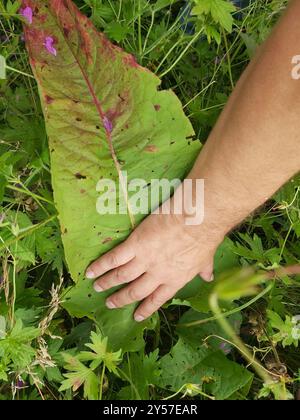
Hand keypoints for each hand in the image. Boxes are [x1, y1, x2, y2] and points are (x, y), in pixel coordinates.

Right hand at [86, 203, 223, 321]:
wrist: (196, 220)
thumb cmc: (205, 236)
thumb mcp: (206, 258)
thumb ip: (204, 270)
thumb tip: (208, 277)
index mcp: (174, 280)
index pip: (157, 299)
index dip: (146, 308)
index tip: (136, 316)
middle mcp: (157, 275)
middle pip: (135, 291)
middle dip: (121, 299)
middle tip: (109, 303)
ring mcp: (144, 261)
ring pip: (121, 276)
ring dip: (107, 282)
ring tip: (97, 286)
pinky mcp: (135, 245)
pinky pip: (114, 259)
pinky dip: (101, 265)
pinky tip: (90, 270)